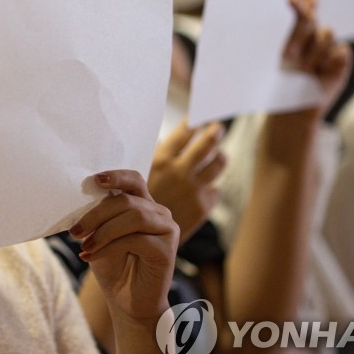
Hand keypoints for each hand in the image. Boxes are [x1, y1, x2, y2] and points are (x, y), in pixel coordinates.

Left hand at [69, 170, 178, 321]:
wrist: (126, 301)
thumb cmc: (113, 266)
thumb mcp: (100, 236)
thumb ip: (100, 216)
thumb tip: (85, 197)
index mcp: (143, 204)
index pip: (134, 180)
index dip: (116, 176)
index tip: (94, 180)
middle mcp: (158, 213)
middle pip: (128, 200)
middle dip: (96, 214)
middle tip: (75, 231)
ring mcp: (166, 229)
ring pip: (134, 216)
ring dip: (103, 231)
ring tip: (84, 245)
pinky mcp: (167, 249)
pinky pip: (136, 239)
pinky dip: (108, 247)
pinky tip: (91, 256)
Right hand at [148, 119, 225, 243]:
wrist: (139, 237)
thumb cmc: (134, 203)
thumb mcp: (139, 174)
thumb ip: (156, 157)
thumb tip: (171, 137)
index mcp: (161, 159)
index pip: (185, 131)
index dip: (194, 123)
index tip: (198, 117)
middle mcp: (179, 172)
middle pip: (208, 143)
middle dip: (214, 133)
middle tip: (217, 128)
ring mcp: (194, 189)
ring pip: (218, 164)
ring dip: (218, 158)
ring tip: (218, 155)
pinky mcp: (203, 206)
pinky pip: (215, 190)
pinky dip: (210, 187)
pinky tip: (205, 188)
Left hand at [284, 0, 352, 114]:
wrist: (292, 108)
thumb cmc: (280, 82)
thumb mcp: (280, 57)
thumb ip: (290, 30)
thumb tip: (294, 0)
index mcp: (297, 34)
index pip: (302, 12)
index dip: (300, 3)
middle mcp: (313, 38)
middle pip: (312, 20)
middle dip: (301, 32)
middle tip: (289, 54)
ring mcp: (328, 49)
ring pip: (327, 33)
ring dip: (313, 52)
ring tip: (304, 71)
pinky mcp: (341, 62)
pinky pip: (340, 51)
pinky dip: (329, 60)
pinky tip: (320, 72)